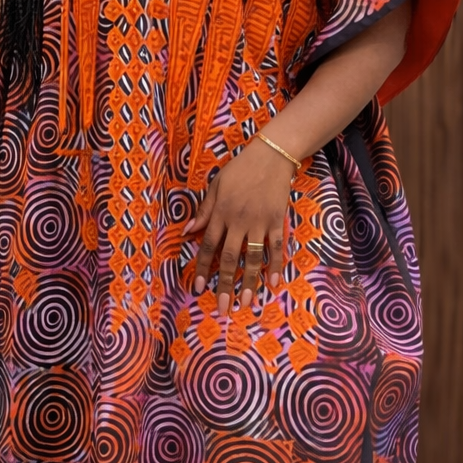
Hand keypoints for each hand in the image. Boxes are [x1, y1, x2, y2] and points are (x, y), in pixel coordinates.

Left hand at [184, 137, 296, 316]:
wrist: (271, 155)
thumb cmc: (240, 169)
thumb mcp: (215, 186)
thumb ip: (203, 211)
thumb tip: (186, 231)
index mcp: (220, 213)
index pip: (208, 245)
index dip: (203, 268)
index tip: (199, 287)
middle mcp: (237, 221)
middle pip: (229, 258)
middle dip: (224, 284)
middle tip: (223, 307)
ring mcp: (258, 222)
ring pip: (252, 257)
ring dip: (249, 282)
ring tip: (247, 302)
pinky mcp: (276, 221)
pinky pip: (276, 247)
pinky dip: (276, 265)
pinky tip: (273, 283)